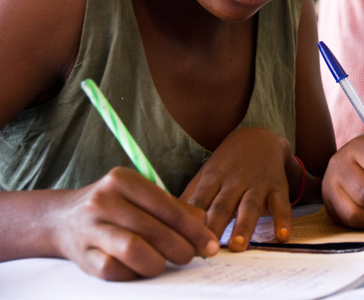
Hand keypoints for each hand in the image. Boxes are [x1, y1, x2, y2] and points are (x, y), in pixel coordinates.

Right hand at [48, 167, 217, 280]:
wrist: (63, 219)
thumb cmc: (116, 207)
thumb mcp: (142, 197)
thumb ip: (175, 209)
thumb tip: (205, 229)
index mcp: (123, 179)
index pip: (168, 207)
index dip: (194, 229)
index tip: (211, 244)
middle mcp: (103, 199)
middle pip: (153, 230)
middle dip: (180, 248)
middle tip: (190, 257)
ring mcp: (89, 227)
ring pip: (134, 249)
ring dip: (157, 262)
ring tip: (164, 264)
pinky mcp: (81, 255)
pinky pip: (114, 270)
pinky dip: (133, 273)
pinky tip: (139, 269)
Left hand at [181, 127, 299, 250]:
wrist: (260, 139)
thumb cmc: (227, 165)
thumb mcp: (206, 174)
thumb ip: (190, 197)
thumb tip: (165, 221)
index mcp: (213, 179)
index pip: (199, 201)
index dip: (191, 220)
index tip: (183, 241)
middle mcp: (235, 181)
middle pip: (222, 206)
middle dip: (215, 226)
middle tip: (207, 250)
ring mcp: (257, 185)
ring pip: (250, 206)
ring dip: (244, 226)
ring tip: (238, 246)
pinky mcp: (277, 188)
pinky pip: (281, 205)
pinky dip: (283, 221)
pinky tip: (281, 237)